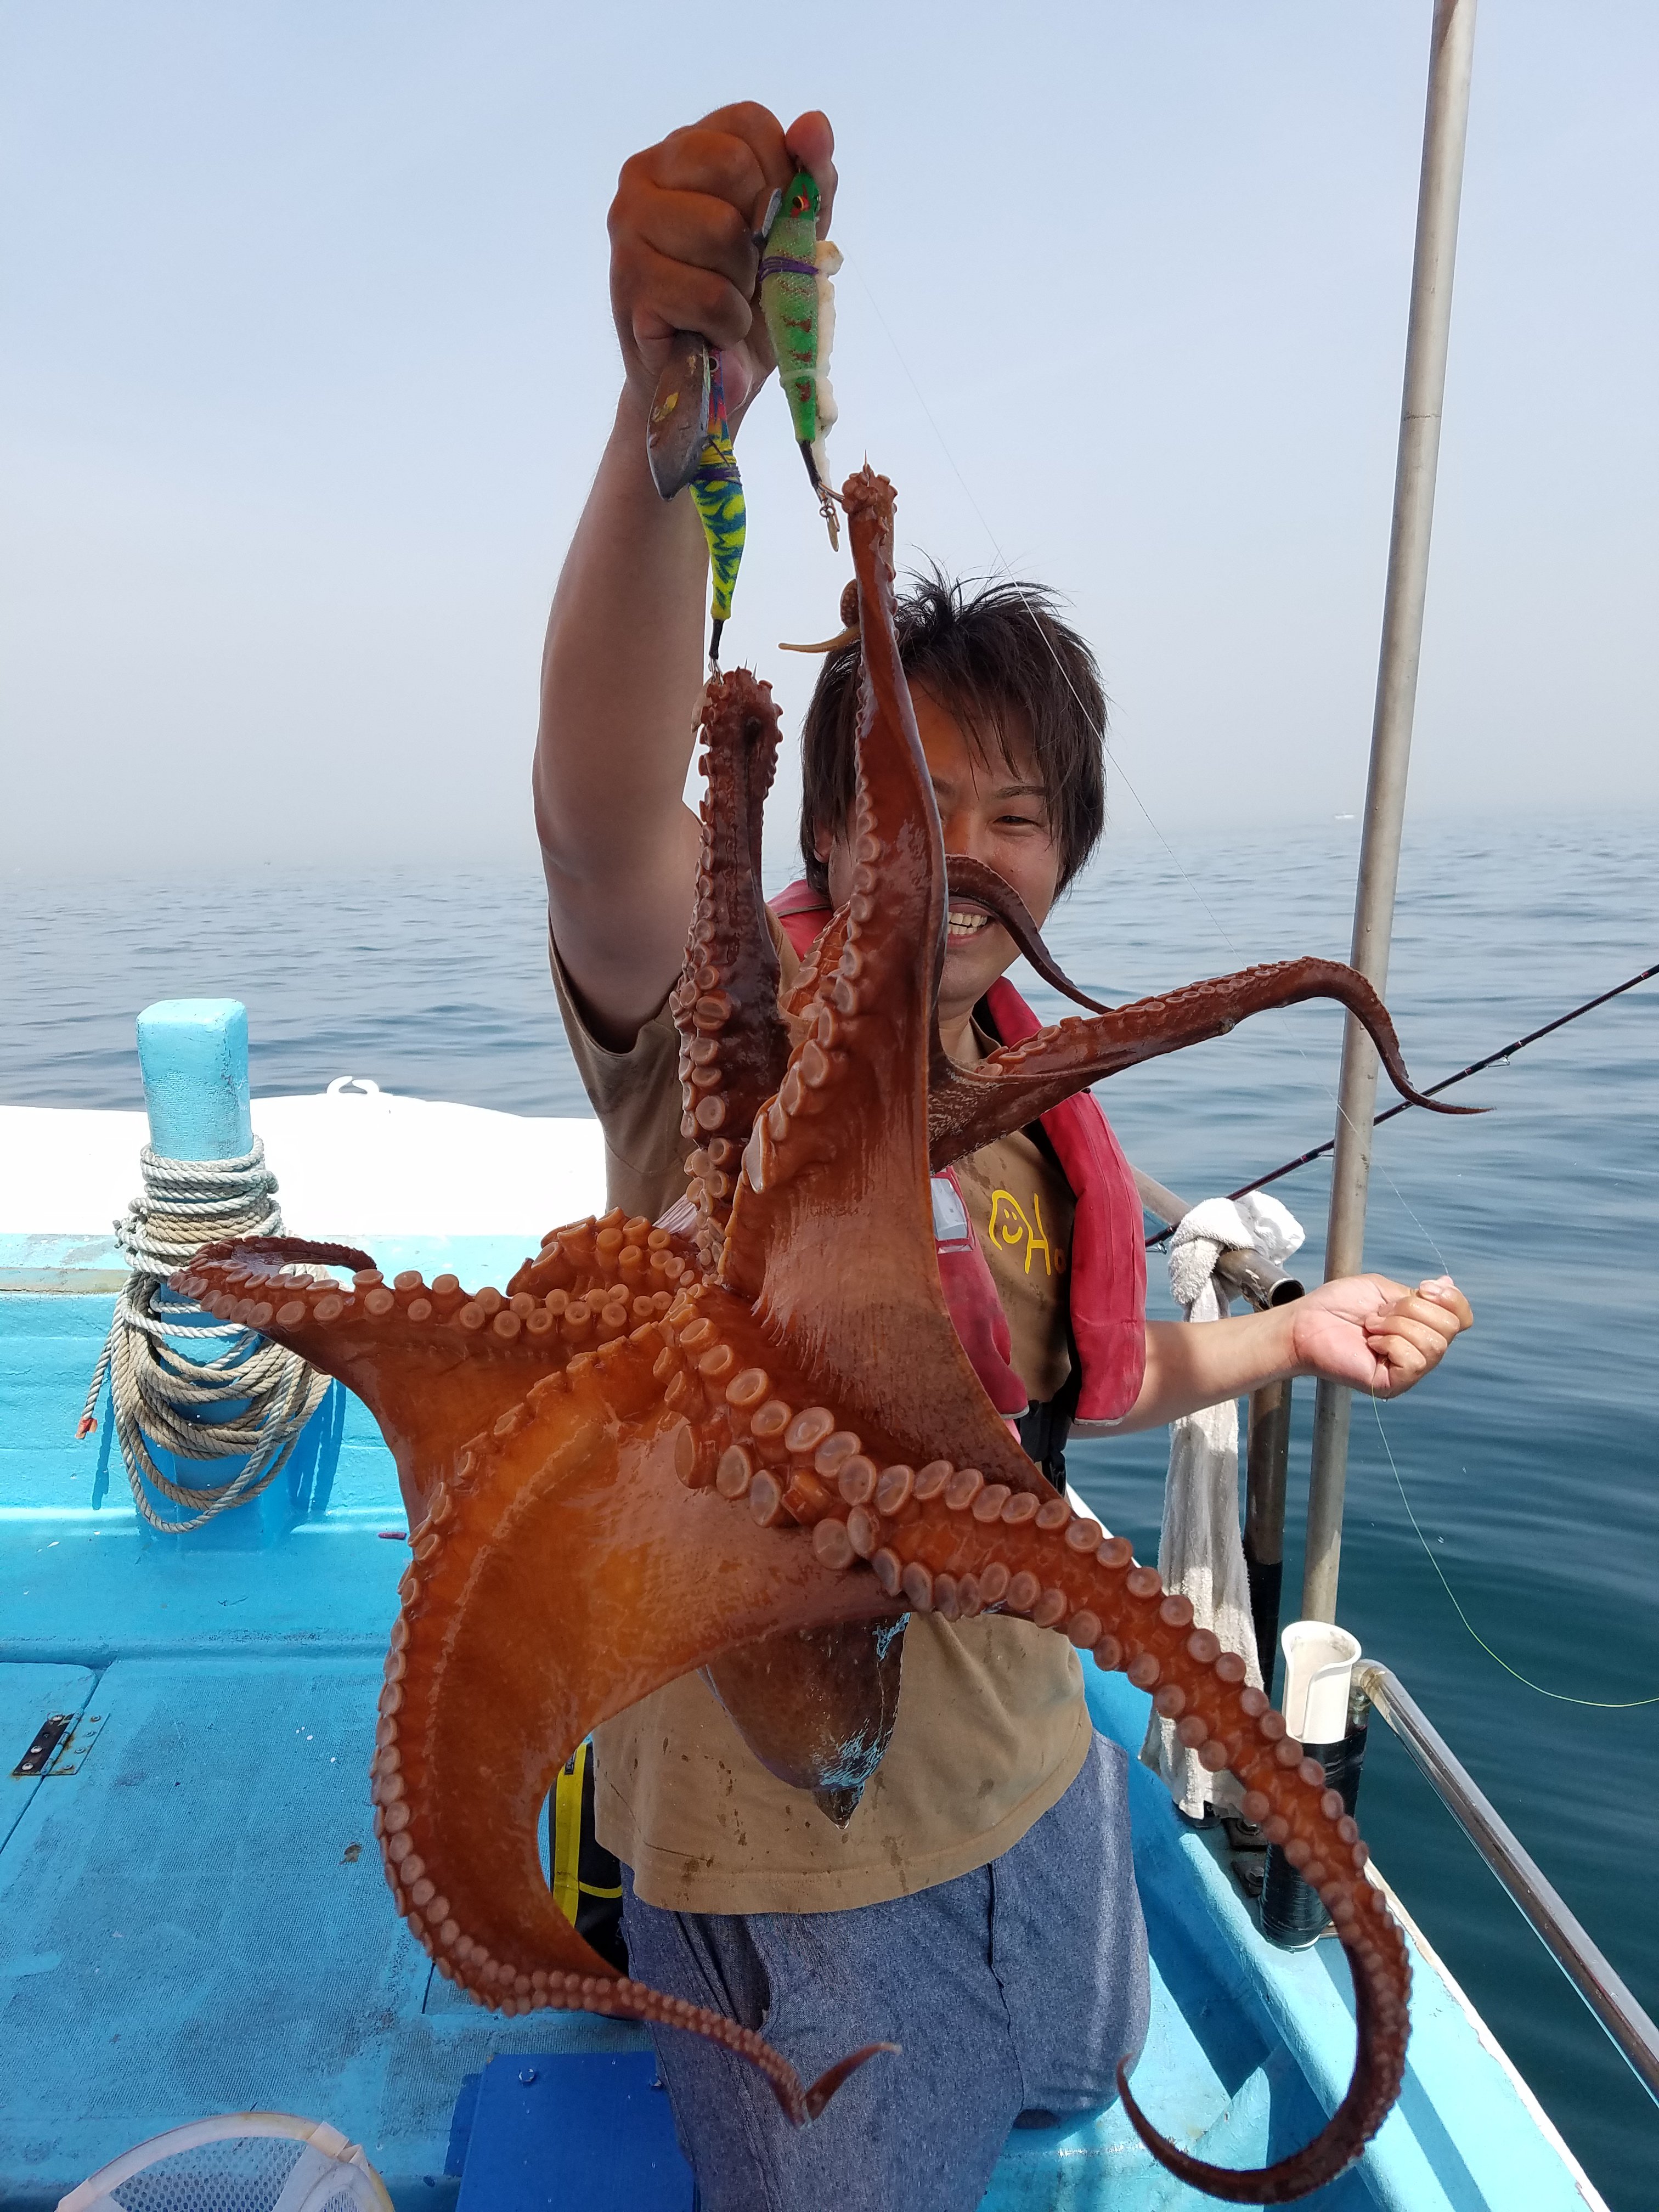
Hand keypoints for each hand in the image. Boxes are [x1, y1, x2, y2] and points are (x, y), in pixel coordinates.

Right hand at [608, 104, 836, 415]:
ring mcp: (628, 227)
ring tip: (726, 302)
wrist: (712, 382)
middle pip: (734, 168)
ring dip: (744, 284)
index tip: (771, 224)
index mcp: (685, 147)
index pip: (750, 122)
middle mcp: (644, 173)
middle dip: (760, 231)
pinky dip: (728, 325)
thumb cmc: (749, 300)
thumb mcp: (793, 237)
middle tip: (746, 269)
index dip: (781, 176)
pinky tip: (711, 332)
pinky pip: (711, 297)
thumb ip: (811, 181)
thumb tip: (814, 125)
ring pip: (721, 231)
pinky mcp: (630, 286)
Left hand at [1289, 1273, 1472, 1399]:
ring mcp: (1409, 1370)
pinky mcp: (1394, 1384)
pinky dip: (1390, 1343)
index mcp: (1422, 1326)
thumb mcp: (1383, 1290)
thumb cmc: (1338, 1306)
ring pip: (1433, 1343)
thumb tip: (1449, 1284)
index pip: (1462, 1318)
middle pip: (1449, 1328)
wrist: (1306, 1322)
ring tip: (1371, 1327)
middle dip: (1411, 1310)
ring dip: (1396, 1325)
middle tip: (1378, 1314)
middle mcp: (1421, 1350)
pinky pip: (1414, 1360)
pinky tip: (1371, 1344)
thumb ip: (1417, 1294)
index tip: (1422, 1288)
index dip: (1450, 1299)